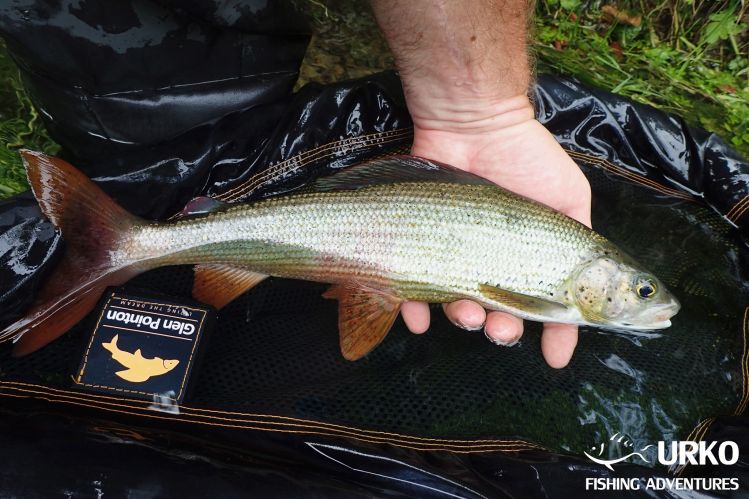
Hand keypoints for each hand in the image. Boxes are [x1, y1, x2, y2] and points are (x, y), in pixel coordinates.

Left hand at [399, 95, 591, 367]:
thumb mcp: (570, 198)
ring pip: (459, 305)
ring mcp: (458, 257)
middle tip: (502, 330)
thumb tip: (603, 287)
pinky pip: (413, 287)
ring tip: (466, 314)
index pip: (549, 306)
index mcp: (534, 258)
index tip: (556, 358)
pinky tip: (418, 318)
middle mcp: (497, 263)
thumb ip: (583, 240)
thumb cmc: (527, 159)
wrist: (473, 123)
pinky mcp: (423, 246)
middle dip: (503, 330)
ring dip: (464, 320)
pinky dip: (413, 308)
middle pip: (500, 313)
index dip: (557, 334)